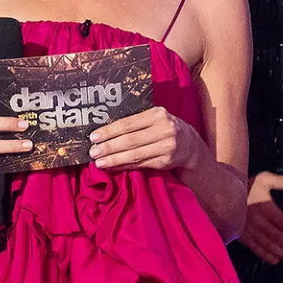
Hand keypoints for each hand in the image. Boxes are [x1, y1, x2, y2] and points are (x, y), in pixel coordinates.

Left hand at [88, 105, 202, 172]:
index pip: (128, 124)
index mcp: (158, 114)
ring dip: (115, 159)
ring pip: (135, 154)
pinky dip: (125, 166)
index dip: (109, 131)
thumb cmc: (164, 128)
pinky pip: (141, 164)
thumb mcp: (154, 119)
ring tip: (99, 162)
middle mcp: (164, 130)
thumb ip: (135, 122)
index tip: (94, 137)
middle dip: (109, 147)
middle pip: (130, 140)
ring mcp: (167, 146)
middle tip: (93, 152)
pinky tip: (114, 167)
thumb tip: (106, 133)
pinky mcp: (166, 161)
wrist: (189, 144)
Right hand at [240, 172, 282, 265]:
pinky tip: (275, 260)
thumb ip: (281, 181)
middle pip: (279, 237)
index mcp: (265, 207)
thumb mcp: (264, 179)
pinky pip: (255, 247)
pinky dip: (265, 255)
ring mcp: (249, 230)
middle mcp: (258, 221)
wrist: (221, 192)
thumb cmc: (246, 186)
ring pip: (268, 244)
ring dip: (282, 254)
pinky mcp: (241, 235)